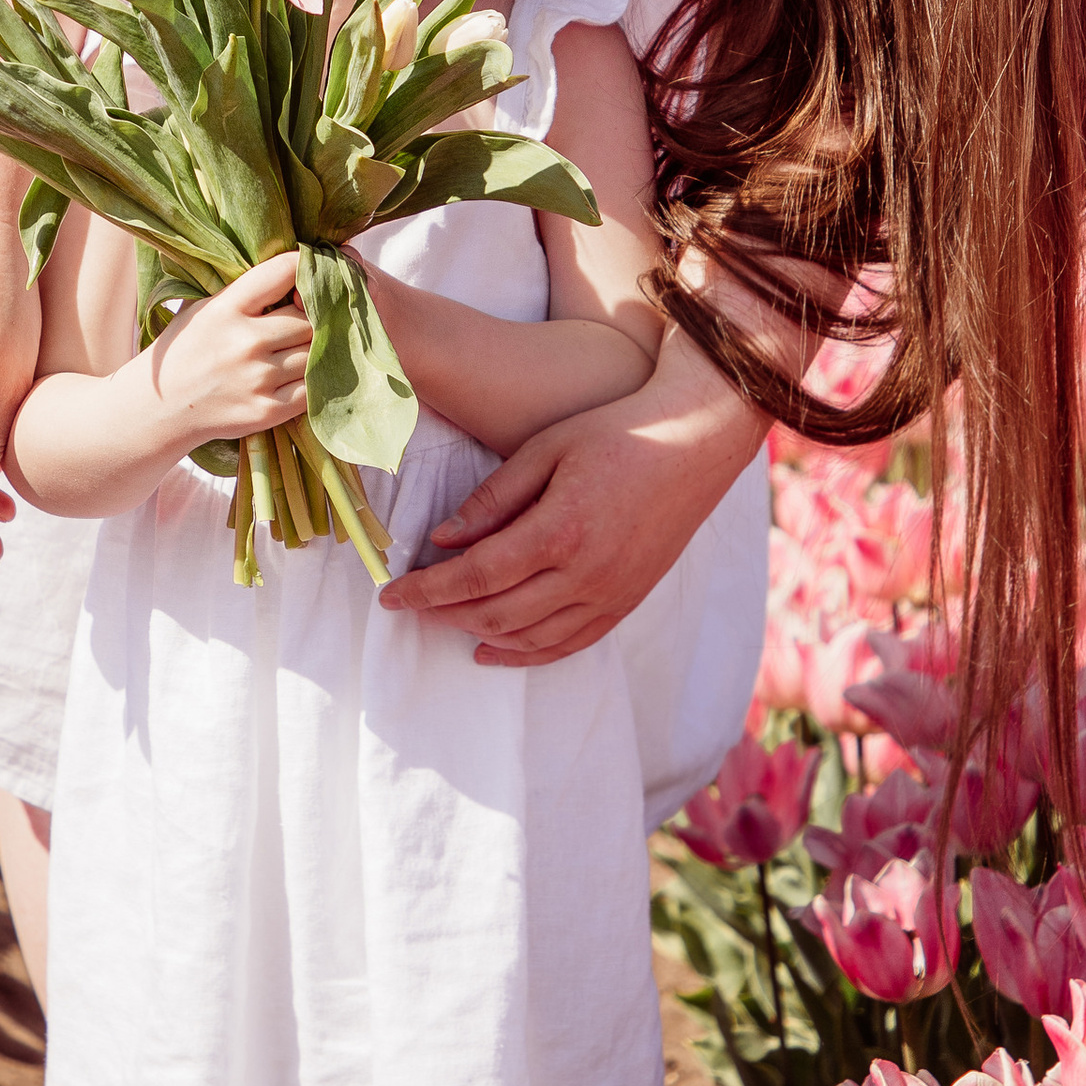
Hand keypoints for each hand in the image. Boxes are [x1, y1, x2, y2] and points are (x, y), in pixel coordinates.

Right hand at [147, 257, 313, 449]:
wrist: (159, 409)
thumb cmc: (187, 350)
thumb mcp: (206, 308)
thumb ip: (249, 292)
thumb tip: (304, 276)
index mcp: (227, 308)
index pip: (285, 270)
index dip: (310, 266)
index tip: (319, 269)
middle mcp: (245, 341)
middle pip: (309, 318)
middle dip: (314, 316)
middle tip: (310, 319)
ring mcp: (257, 378)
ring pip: (316, 352)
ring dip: (315, 350)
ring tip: (301, 348)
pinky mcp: (267, 410)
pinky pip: (312, 387)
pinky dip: (312, 380)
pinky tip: (298, 375)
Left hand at [379, 341, 762, 661]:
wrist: (695, 441)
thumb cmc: (616, 432)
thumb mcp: (545, 449)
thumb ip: (492, 499)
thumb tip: (442, 540)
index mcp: (559, 531)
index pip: (475, 576)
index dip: (426, 590)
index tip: (390, 594)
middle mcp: (586, 574)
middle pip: (496, 613)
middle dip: (444, 613)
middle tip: (410, 604)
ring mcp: (611, 594)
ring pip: (530, 637)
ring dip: (479, 635)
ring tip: (444, 622)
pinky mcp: (627, 601)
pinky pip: (570, 644)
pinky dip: (526, 653)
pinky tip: (495, 650)